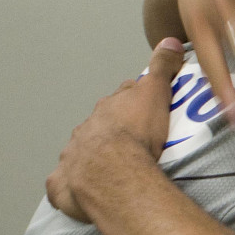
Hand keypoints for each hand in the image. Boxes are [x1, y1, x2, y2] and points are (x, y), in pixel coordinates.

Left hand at [46, 38, 185, 221]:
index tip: (145, 107)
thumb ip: (161, 68)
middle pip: (100, 126)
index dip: (133, 102)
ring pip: (82, 153)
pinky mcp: (64, 185)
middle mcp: (86, 130)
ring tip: (113, 170)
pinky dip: (71, 188)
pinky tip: (80, 193)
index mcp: (108, 110)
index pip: (121, 99)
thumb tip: (169, 40)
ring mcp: (72, 157)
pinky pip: (65, 185)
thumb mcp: (155, 94)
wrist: (112, 171)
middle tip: (133, 143)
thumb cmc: (136, 134)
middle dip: (112, 131)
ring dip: (93, 158)